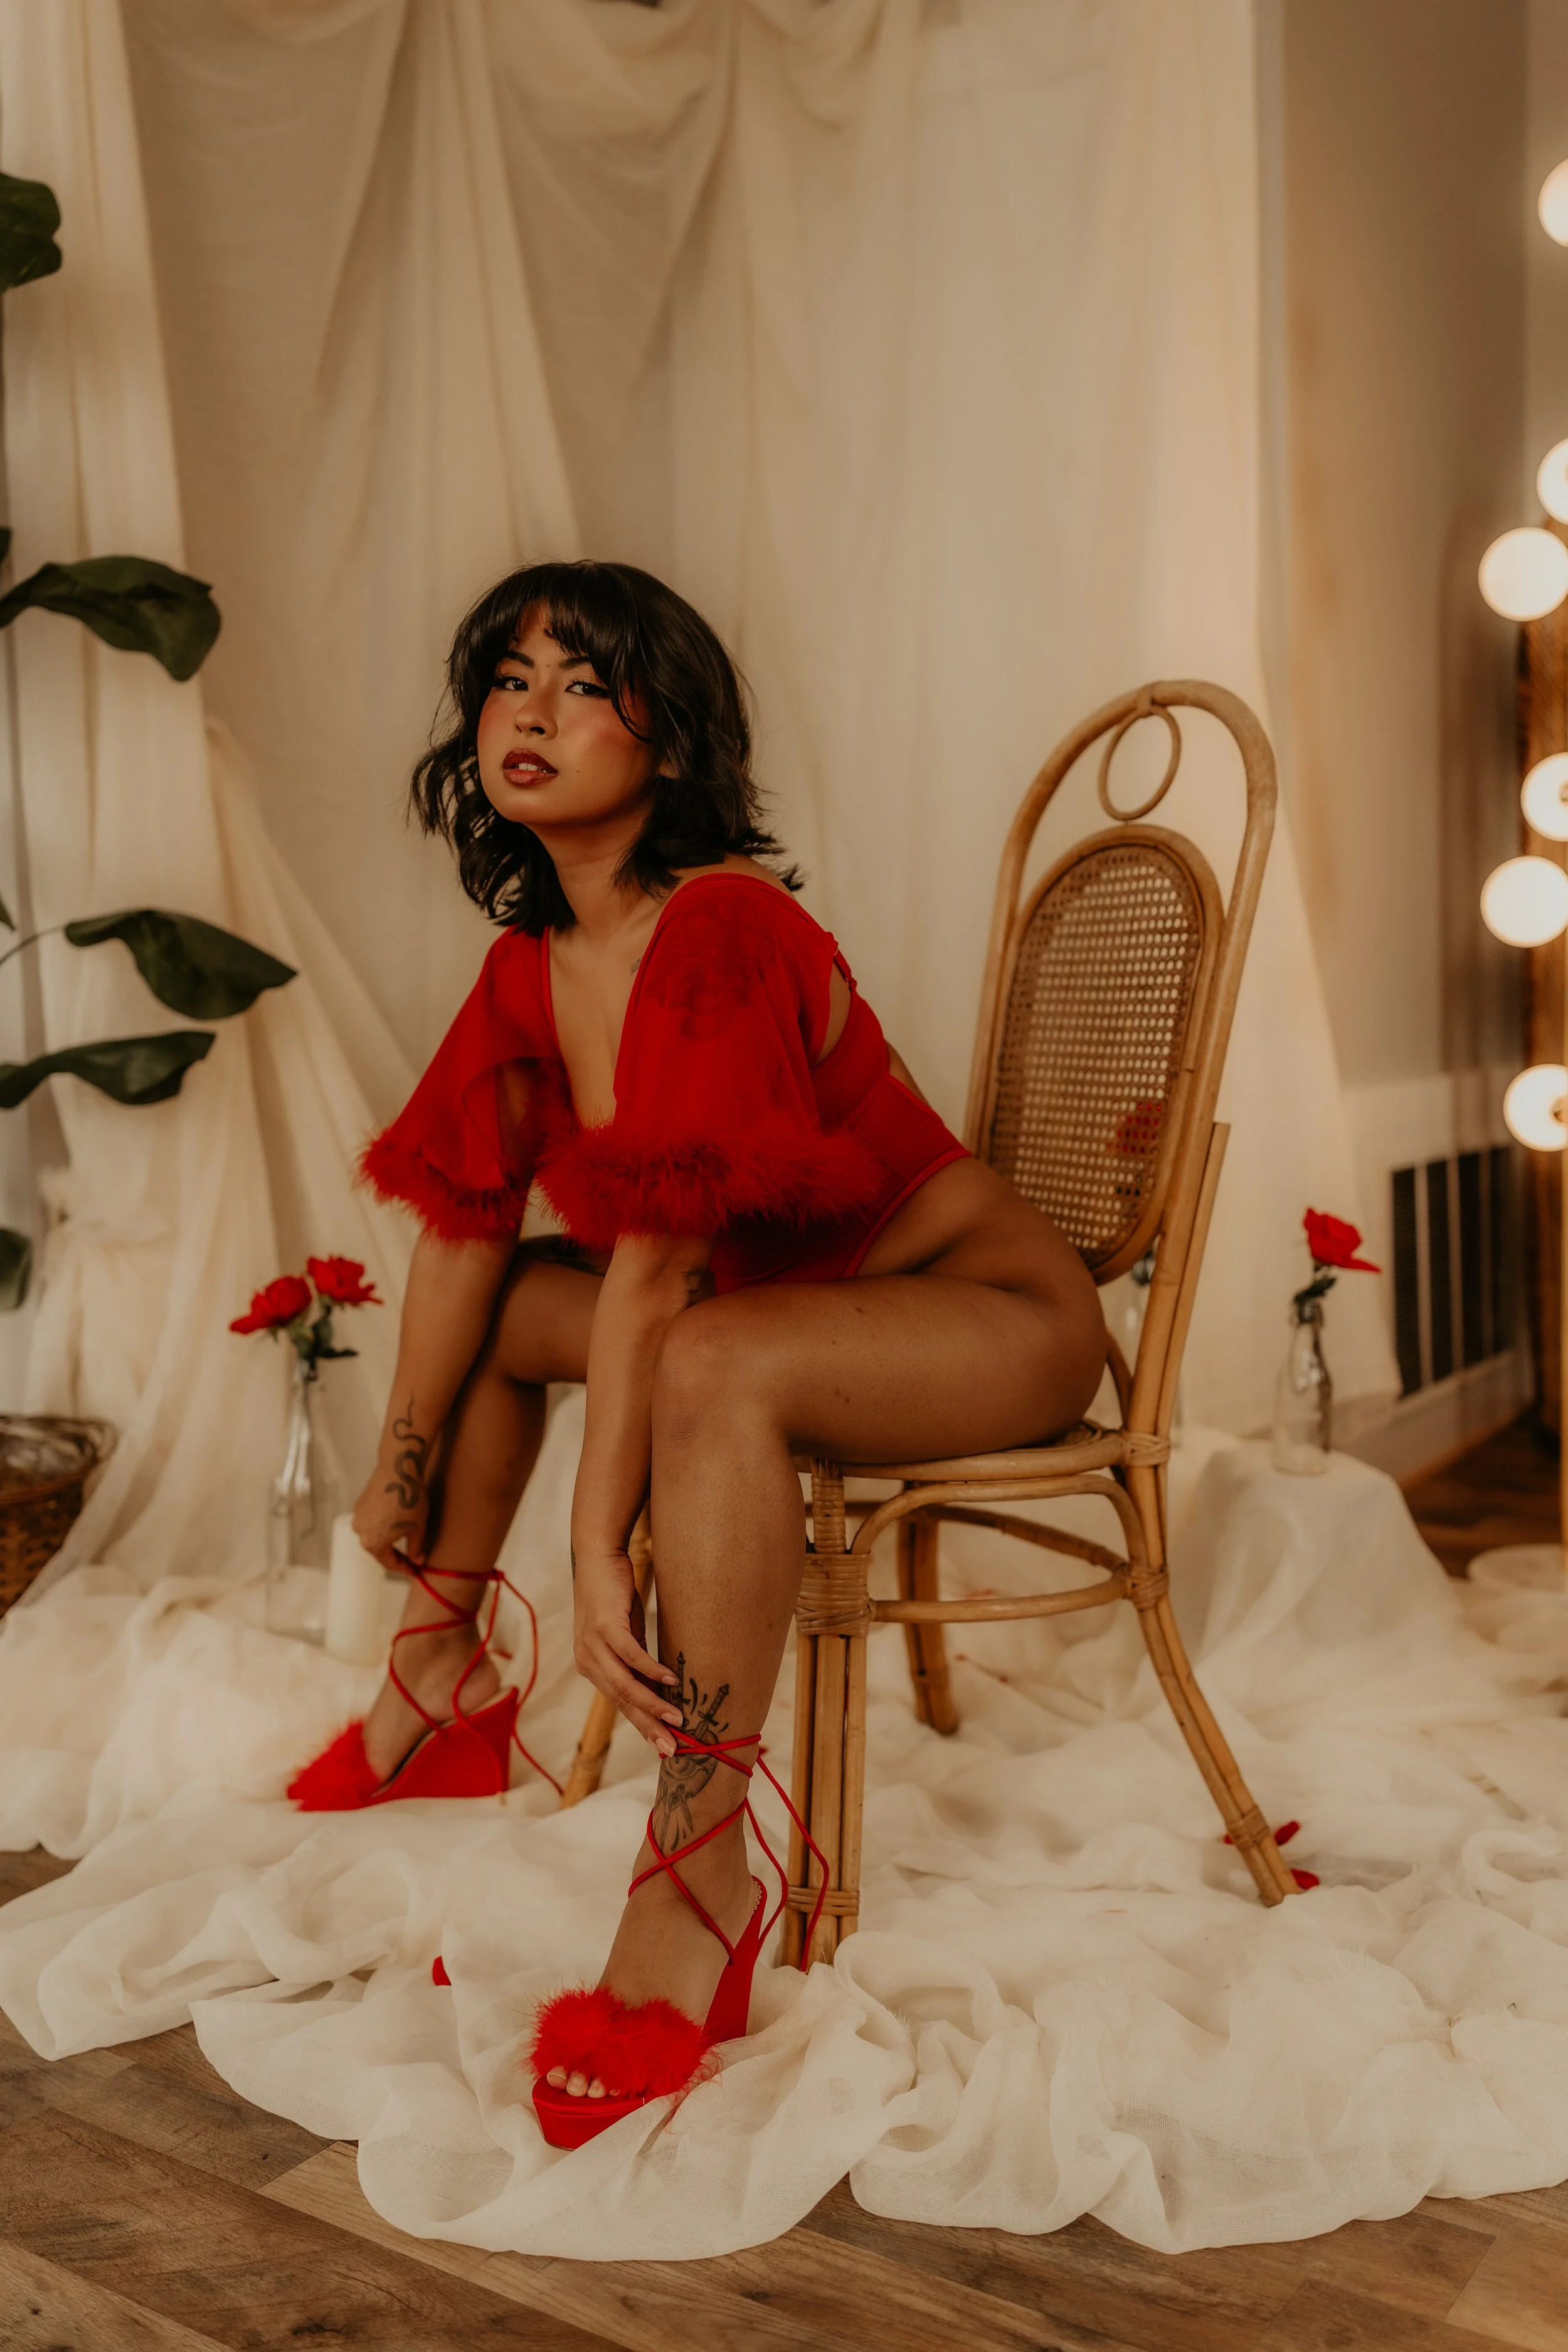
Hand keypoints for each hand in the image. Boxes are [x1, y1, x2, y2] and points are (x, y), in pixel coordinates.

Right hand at [353, 1454, 429, 1571]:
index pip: (389, 1563)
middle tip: (410, 1557)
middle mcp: (360, 1532)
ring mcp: (358, 1516)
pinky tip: (395, 1520)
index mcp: (372, 1543)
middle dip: (395, 1554)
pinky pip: (372, 1521)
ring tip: (403, 1538)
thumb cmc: (410, 1501)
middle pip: (379, 1550)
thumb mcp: (417, 1529)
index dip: (404, 1568)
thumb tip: (417, 1561)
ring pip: (374, 1534)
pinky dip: (382, 1524)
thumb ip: (416, 1548)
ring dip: (388, 1538)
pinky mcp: (360, 1503)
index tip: (414, 1570)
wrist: (398, 1470)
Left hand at [572, 1548, 681, 1751]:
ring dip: (653, 1705)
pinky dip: (652, 1671)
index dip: (642, 1726)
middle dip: (649, 1727)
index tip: (663, 1746)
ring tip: (677, 1720)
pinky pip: (631, 1655)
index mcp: (592, 1667)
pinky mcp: (605, 1627)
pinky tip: (671, 1681)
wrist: (597, 1556)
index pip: (619, 1703)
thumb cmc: (614, 1595)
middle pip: (622, 1702)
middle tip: (672, 1749)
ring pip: (625, 1685)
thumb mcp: (626, 1633)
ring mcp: (593, 1645)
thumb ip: (635, 1660)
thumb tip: (659, 1685)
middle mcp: (588, 1661)